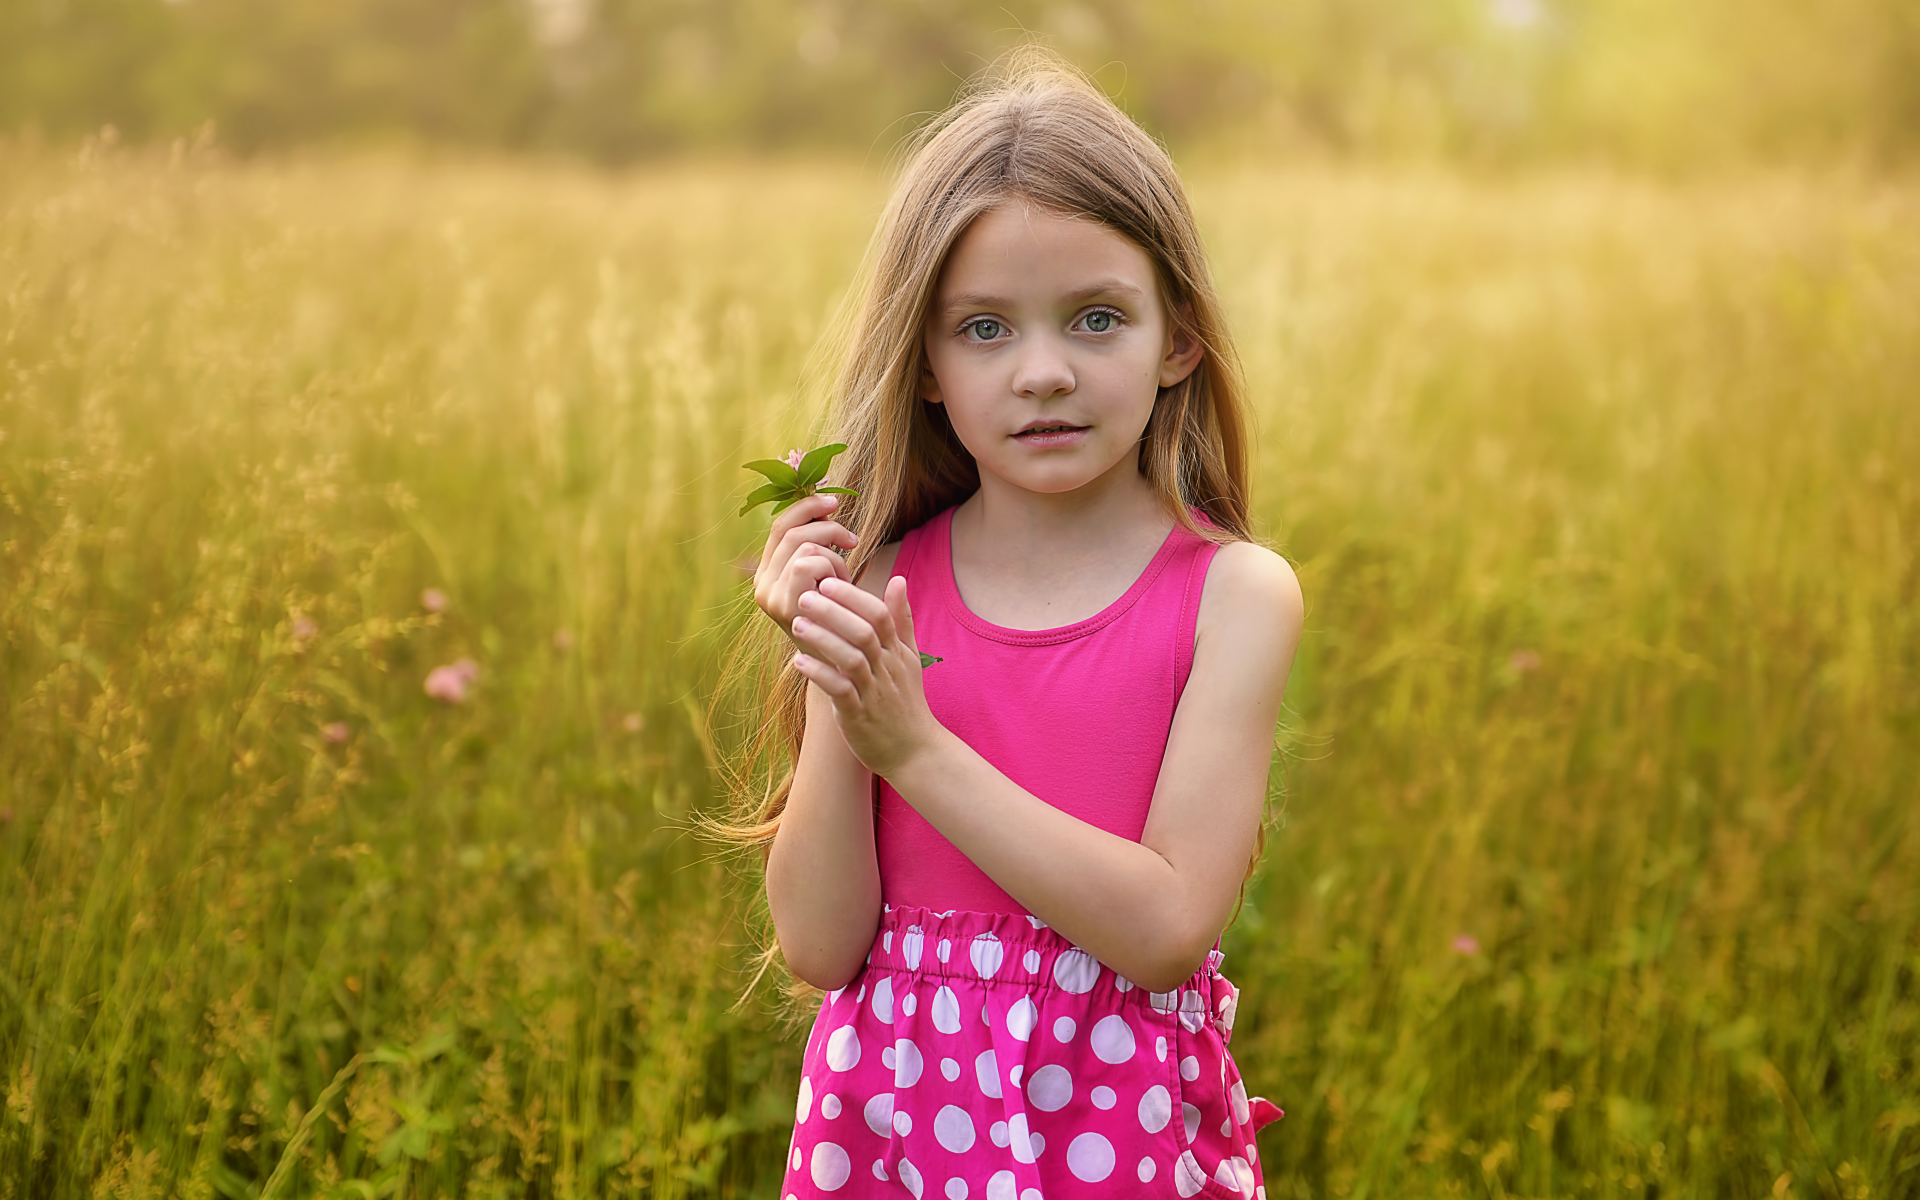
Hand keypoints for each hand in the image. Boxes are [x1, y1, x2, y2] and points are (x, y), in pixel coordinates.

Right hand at [752, 494, 857, 636]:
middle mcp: (762, 584)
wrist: (844, 664)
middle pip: (791, 530)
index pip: (781, 525)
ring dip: (834, 557)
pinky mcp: (782, 606)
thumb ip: (820, 543)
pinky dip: (832, 569)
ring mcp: (769, 596)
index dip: (807, 506)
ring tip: (843, 581)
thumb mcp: (829, 576)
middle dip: (828, 528)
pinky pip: (809, 563)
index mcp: (768, 573)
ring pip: (803, 546)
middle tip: (853, 541)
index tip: (835, 500)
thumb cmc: (842, 617)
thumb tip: (826, 498)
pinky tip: (839, 590)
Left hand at [790, 575, 939, 777]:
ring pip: (851, 659)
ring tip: (797, 623)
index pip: (879, 615)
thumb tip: (898, 579)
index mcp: (896, 652)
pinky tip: (799, 662)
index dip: (853, 596)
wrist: (915, 752)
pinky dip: (820, 675)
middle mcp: (887, 669)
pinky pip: (840, 691)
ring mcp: (874, 692)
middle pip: (864, 632)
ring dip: (823, 639)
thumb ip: (902, 619)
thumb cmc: (906, 702)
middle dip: (834, 612)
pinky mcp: (859, 716)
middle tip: (805, 596)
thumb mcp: (909, 658)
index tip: (828, 580)